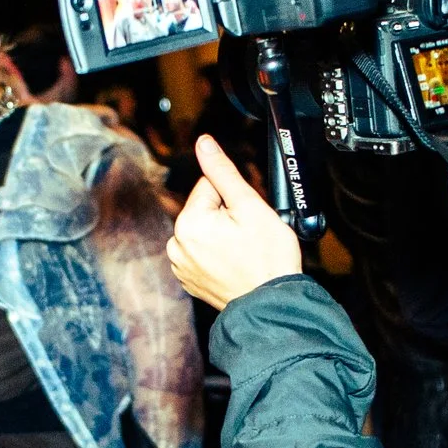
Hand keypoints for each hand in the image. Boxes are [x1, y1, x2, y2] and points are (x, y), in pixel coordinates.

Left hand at [167, 136, 303, 309]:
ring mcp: (181, 266)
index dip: (234, 198)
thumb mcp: (249, 205)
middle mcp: (176, 245)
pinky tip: (234, 265)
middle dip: (227, 217)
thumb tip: (204, 143)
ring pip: (204, 232)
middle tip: (248, 238)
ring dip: (221, 236)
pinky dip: (217, 256)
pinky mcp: (189, 280)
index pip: (210, 187)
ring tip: (242, 253)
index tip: (247, 219)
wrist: (271, 304)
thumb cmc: (267, 258)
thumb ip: (222, 171)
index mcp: (188, 223)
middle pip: (205, 210)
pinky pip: (202, 254)